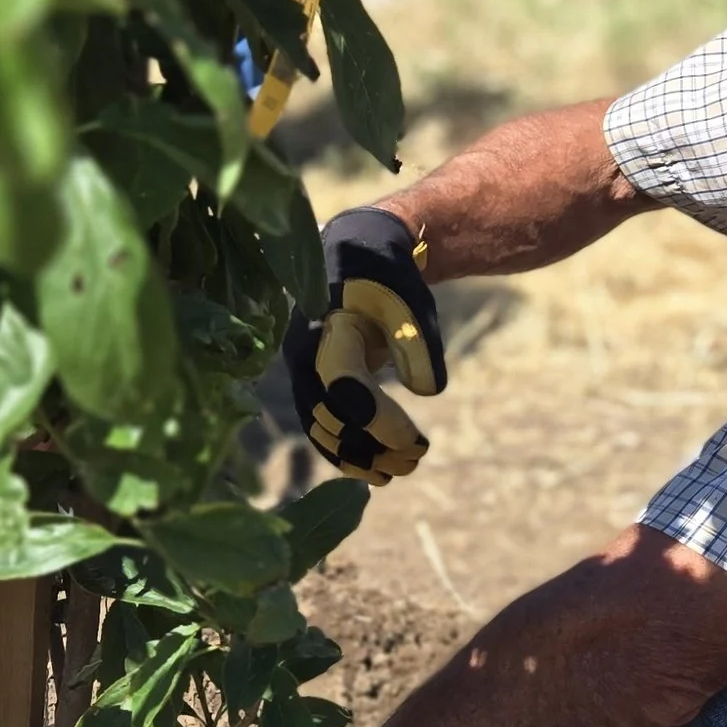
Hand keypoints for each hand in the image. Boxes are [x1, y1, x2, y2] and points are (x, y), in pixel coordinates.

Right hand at [286, 206, 446, 483]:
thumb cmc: (388, 277)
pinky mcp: (308, 383)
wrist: (355, 255)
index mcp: (328, 329)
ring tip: (404, 469)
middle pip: (331, 417)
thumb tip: (426, 391)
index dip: (379, 419)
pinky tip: (374, 471)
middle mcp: (303, 355)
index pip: (345, 385)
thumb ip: (418, 343)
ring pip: (323, 429)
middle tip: (417, 459)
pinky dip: (344, 452)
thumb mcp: (410, 301)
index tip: (417, 440)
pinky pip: (320, 426)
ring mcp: (301, 371)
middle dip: (374, 446)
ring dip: (361, 456)